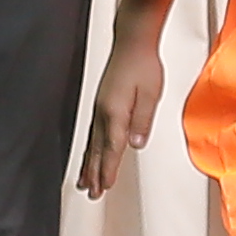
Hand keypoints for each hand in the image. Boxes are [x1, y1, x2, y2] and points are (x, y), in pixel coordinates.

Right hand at [73, 37, 167, 193]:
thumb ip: (142, 121)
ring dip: (88, 164)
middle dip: (94, 173)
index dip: (108, 169)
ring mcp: (99, 108)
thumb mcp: (151, 94)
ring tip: (84, 181)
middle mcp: (103, 112)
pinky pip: (92, 133)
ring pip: (91, 143)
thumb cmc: (143, 65)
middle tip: (92, 193)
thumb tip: (136, 144)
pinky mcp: (101, 103)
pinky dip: (89, 148)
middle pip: (97, 150)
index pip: (111, 148)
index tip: (104, 186)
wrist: (132, 42)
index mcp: (115, 112)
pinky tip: (89, 155)